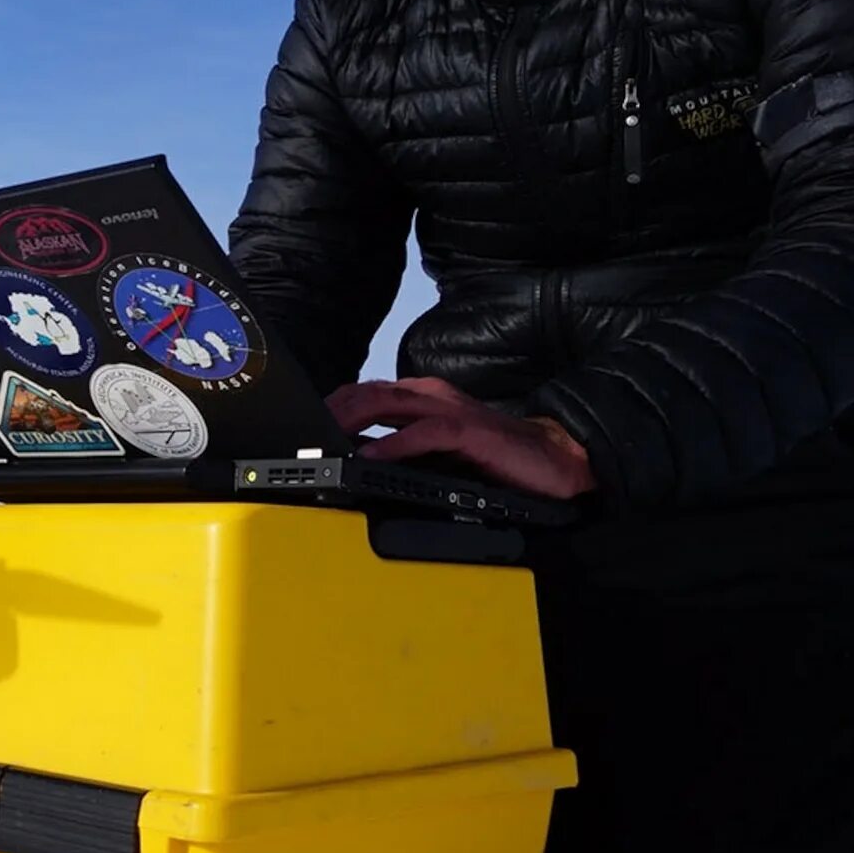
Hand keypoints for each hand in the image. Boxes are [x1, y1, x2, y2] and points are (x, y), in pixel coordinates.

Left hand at [324, 377, 598, 498]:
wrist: (553, 460)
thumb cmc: (492, 456)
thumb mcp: (437, 449)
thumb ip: (401, 446)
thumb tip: (354, 459)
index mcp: (421, 399)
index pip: (364, 394)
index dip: (330, 406)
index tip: (300, 425)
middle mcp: (431, 396)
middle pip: (367, 392)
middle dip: (331, 410)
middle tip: (301, 433)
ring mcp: (450, 410)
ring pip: (389, 403)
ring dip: (352, 420)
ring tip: (323, 439)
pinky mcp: (469, 431)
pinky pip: (424, 433)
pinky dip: (394, 444)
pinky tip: (371, 457)